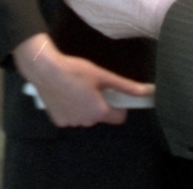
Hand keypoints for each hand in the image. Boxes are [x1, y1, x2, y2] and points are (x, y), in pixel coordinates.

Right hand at [11, 33, 154, 126]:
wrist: (45, 69)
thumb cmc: (74, 70)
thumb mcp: (102, 75)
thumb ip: (125, 86)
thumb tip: (147, 91)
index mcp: (99, 112)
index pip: (120, 118)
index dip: (119, 106)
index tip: (112, 94)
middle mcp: (86, 121)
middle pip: (101, 116)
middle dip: (99, 104)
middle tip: (91, 87)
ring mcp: (71, 122)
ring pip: (85, 117)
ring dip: (84, 107)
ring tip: (76, 89)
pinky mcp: (58, 121)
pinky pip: (71, 117)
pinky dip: (71, 109)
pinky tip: (66, 95)